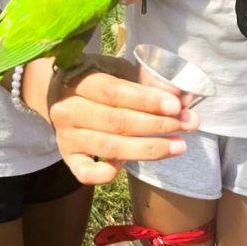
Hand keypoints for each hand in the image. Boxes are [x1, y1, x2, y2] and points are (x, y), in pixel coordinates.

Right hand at [22, 54, 198, 184]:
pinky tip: (125, 168)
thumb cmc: (98, 83)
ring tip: (178, 146)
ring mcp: (66, 137)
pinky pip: (85, 173)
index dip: (147, 100)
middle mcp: (69, 110)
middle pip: (116, 121)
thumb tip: (180, 97)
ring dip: (148, 149)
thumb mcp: (117, 72)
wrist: (59, 96)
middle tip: (187, 125)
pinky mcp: (67, 158)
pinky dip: (106, 174)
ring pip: (109, 147)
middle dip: (156, 125)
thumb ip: (145, 83)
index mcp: (79, 82)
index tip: (176, 106)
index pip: (115, 92)